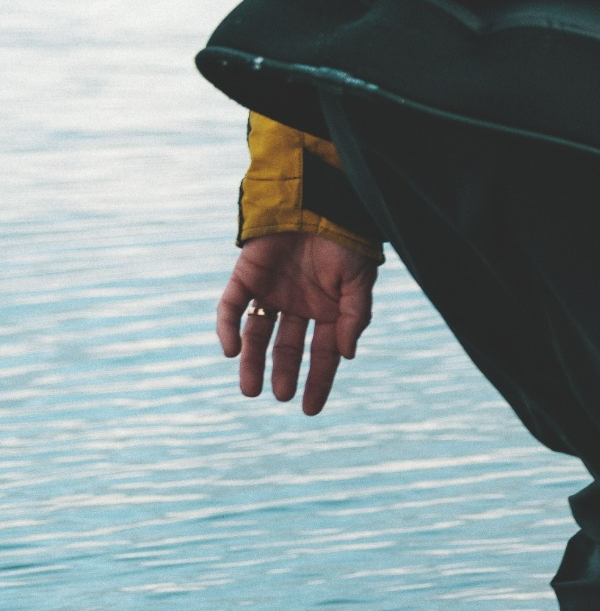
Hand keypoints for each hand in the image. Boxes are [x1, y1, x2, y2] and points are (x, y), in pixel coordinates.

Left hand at [216, 234, 379, 415]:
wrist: (319, 202)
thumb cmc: (347, 239)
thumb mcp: (360, 282)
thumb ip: (353, 317)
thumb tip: (346, 355)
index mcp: (326, 311)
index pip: (321, 354)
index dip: (317, 381)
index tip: (310, 408)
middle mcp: (297, 306)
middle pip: (286, 348)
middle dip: (283, 373)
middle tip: (279, 396)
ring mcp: (270, 292)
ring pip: (256, 335)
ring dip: (252, 362)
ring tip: (250, 390)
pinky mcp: (245, 277)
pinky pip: (231, 307)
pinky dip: (227, 329)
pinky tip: (232, 351)